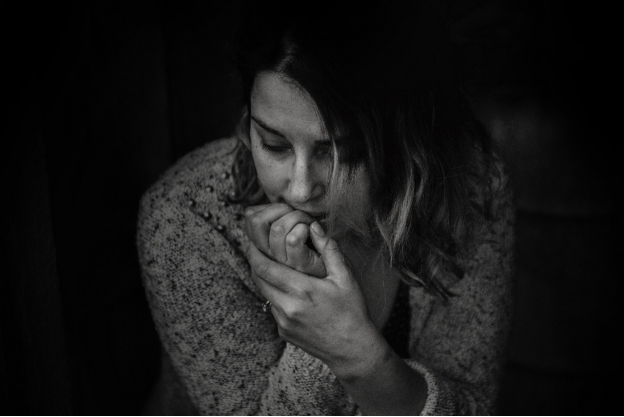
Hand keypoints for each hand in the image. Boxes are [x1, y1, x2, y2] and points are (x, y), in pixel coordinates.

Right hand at [244, 203, 325, 277]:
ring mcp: (283, 262)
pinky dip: (306, 228)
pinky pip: (293, 240)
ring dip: (298, 217)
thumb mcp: (290, 233)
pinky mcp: (299, 265)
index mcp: (264, 245)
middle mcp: (269, 255)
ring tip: (309, 222)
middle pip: (256, 221)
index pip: (250, 218)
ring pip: (277, 228)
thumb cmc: (315, 248)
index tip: (286, 211)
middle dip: (280, 207)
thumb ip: (278, 220)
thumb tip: (268, 206)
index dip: (268, 206)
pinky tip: (314, 231)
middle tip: (297, 213)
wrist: (335, 273)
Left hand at [246, 221, 379, 376]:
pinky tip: (287, 290)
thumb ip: (329, 249)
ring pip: (264, 294)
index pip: (265, 268)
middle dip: (254, 262)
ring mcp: (283, 322)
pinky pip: (273, 308)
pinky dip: (275, 296)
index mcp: (302, 290)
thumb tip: (314, 226)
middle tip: (255, 248)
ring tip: (271, 265)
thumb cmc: (352, 311)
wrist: (352, 350)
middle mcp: (288, 307)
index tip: (252, 241)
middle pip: (258, 280)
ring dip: (264, 279)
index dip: (254, 253)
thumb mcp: (346, 278)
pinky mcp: (283, 332)